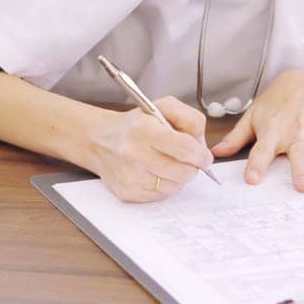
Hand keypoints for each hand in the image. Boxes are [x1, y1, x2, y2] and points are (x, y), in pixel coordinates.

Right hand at [87, 96, 211, 202]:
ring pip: (175, 186)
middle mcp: (134, 154)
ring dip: (178, 176)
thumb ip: (189, 119)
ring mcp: (130, 176)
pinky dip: (164, 185)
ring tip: (166, 163)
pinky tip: (154, 172)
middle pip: (184, 172)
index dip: (201, 155)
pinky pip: (161, 196)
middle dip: (192, 166)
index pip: (186, 149)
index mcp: (144, 129)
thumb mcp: (162, 107)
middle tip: (186, 159)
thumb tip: (202, 145)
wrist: (99, 140)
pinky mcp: (127, 192)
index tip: (204, 156)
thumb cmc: (135, 124)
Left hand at [209, 70, 303, 191]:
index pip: (261, 149)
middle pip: (298, 151)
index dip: (257, 164)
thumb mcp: (252, 116)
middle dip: (300, 169)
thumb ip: (236, 138)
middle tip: (301, 186)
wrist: (301, 82)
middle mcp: (295, 130)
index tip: (252, 179)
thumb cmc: (275, 103)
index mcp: (272, 129)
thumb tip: (216, 153)